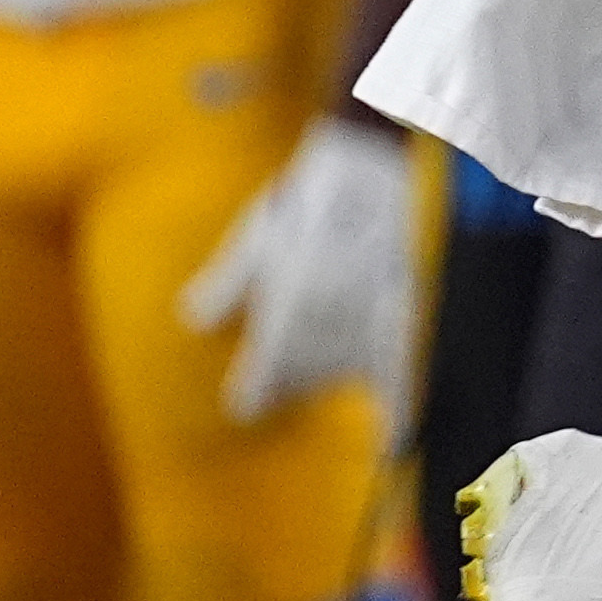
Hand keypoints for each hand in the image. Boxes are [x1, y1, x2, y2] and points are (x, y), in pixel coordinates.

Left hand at [180, 115, 426, 422]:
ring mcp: (372, 315)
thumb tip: (195, 321)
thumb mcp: (257, 235)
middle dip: (290, 382)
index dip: (254, 391)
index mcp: (289, 306)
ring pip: (348, 368)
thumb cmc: (306, 197)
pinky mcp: (406, 307)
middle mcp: (332, 320)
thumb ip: (227, 283)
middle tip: (279, 388)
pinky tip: (395, 437)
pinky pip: (404, 369)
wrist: (372, 163)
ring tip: (326, 387)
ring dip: (331, 378)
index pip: (267, 370)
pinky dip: (399, 407)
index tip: (244, 406)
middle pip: (306, 372)